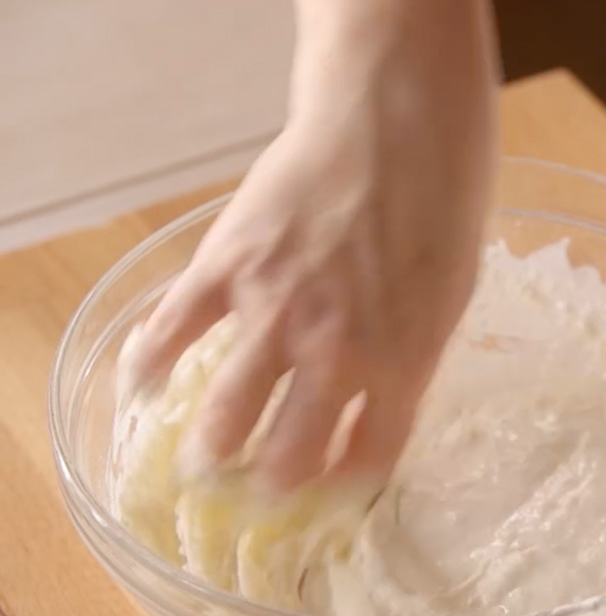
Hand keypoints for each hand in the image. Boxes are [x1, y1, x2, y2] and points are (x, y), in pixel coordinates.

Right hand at [127, 0, 498, 488]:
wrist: (399, 122)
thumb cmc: (442, 204)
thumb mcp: (450, 298)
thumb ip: (410, 357)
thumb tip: (376, 402)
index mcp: (403, 365)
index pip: (368, 461)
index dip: (344, 488)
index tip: (329, 493)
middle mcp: (336, 353)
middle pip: (291, 455)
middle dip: (273, 486)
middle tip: (260, 491)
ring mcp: (275, 311)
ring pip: (226, 415)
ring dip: (211, 451)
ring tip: (204, 466)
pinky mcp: (228, 266)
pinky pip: (172, 332)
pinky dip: (150, 366)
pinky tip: (146, 385)